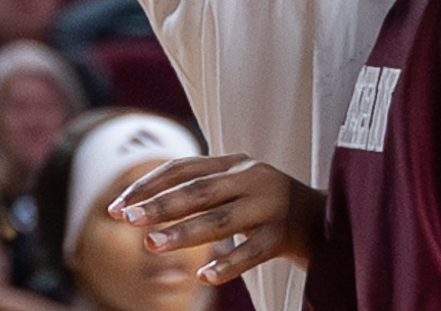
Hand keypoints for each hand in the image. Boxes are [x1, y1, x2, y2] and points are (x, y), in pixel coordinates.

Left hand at [111, 152, 323, 283]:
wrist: (324, 218)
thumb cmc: (266, 204)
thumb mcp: (236, 186)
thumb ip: (201, 187)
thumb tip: (142, 200)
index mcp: (235, 163)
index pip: (184, 168)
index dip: (148, 186)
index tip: (116, 207)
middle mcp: (252, 178)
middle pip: (199, 191)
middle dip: (160, 205)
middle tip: (127, 220)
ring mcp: (269, 206)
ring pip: (222, 220)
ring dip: (184, 232)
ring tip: (152, 245)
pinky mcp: (283, 235)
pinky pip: (253, 251)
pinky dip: (228, 263)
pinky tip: (204, 276)